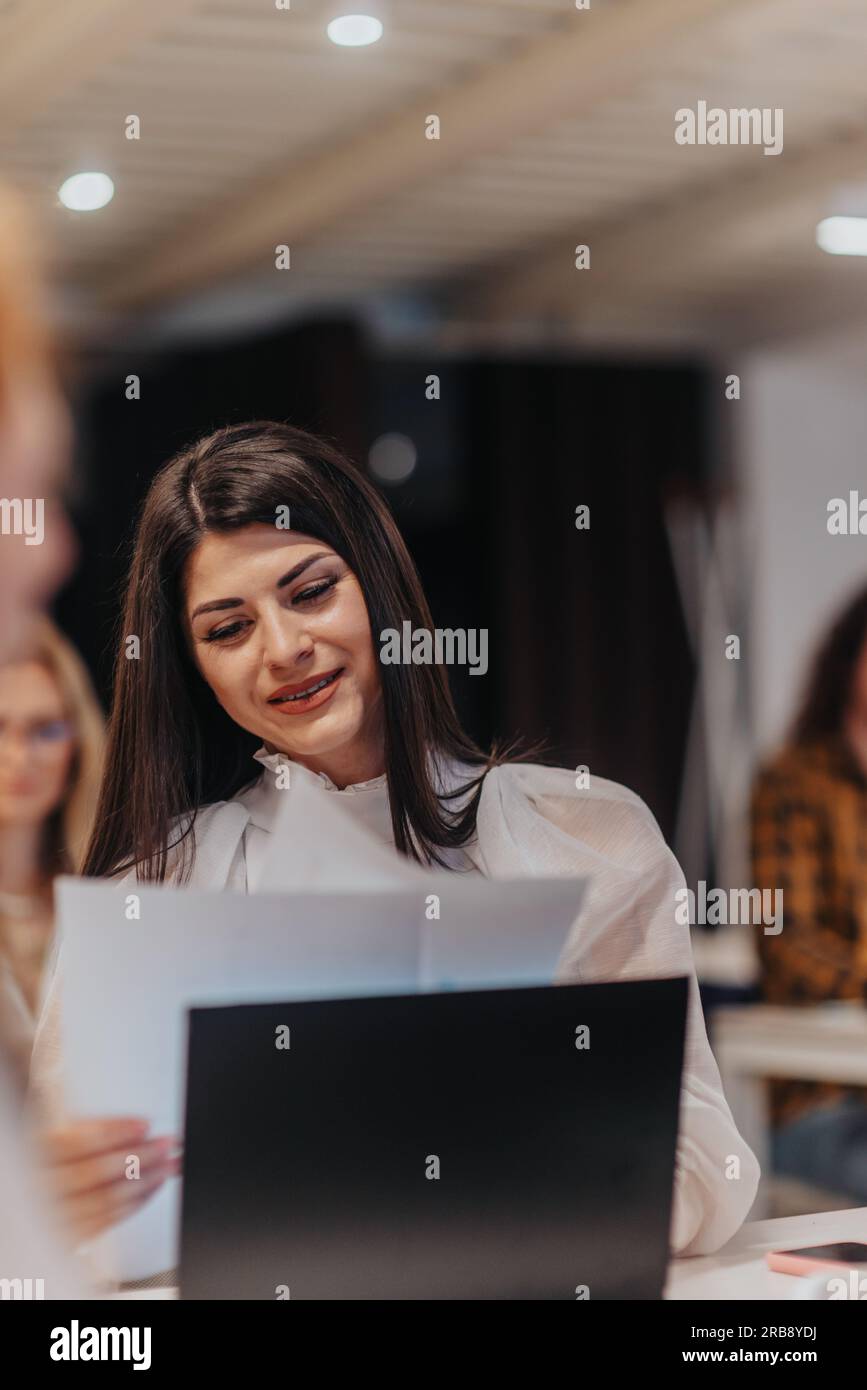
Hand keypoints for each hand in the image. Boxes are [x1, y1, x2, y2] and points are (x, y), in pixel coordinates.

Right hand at [38, 1116, 180, 1242]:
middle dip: (138, 1156)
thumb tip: (140, 1127)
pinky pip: (109, 1221)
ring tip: (167, 1165)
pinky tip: (152, 1187)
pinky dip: (137, 1202)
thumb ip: (104, 1126)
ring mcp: (54, 1215)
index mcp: (39, 1153)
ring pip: (105, 1199)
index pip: (79, 1142)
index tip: (145, 1126)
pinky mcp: (70, 1237)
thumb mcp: (72, 1132)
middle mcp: (42, 1187)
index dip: (116, 1133)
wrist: (38, 1197)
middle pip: (96, 1172)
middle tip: (165, 1145)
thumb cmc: (57, 1159)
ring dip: (144, 1181)